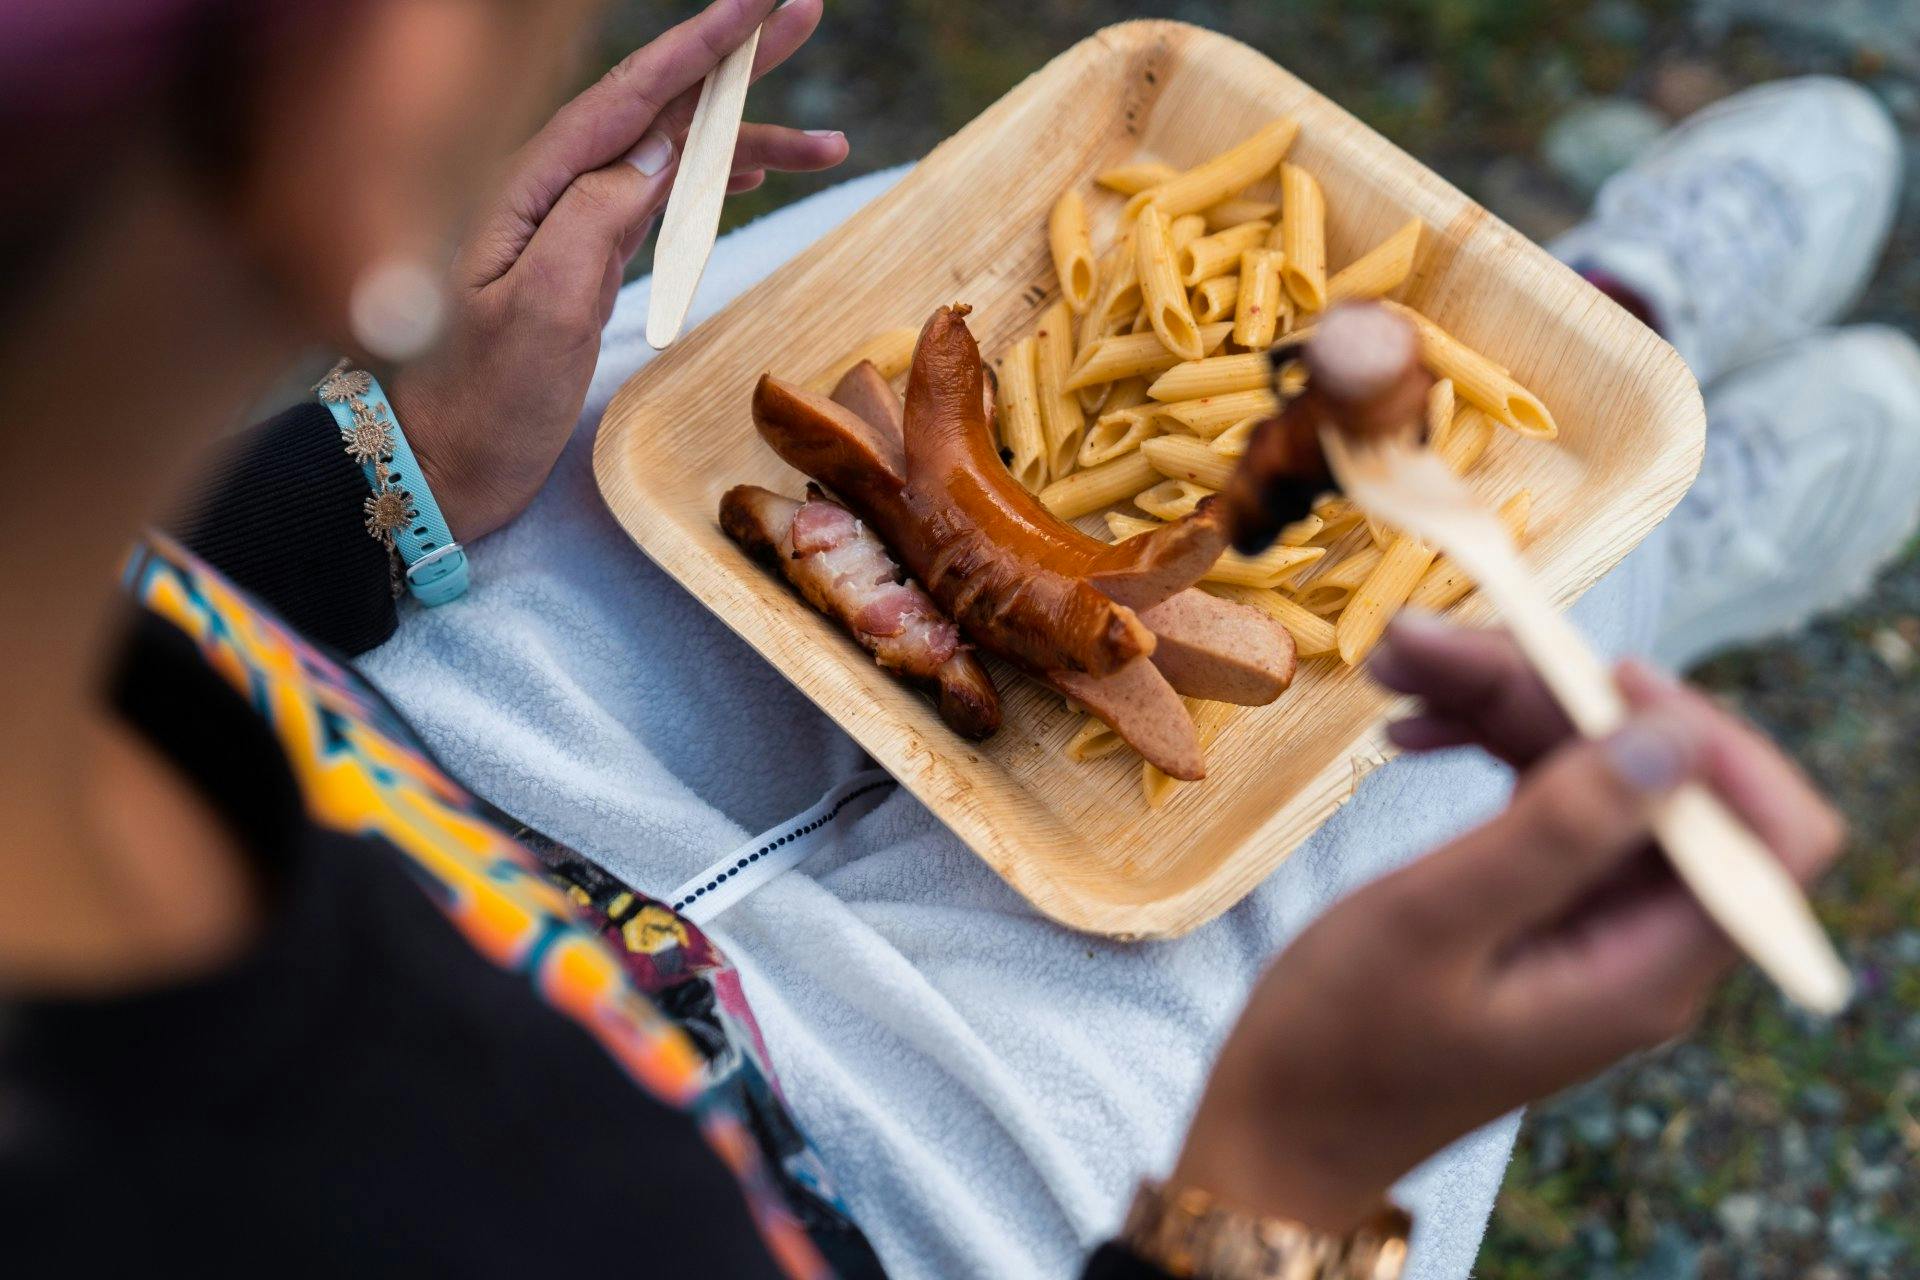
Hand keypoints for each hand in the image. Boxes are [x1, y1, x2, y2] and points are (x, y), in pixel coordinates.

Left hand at [390, 0, 847, 542]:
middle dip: (734, 65)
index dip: (699, 45)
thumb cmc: (479, 398)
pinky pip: (656, 198)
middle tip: (805, 15)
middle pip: (656, 107)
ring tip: (827, 143)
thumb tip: (658, 149)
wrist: (439, 464)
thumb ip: (595, 217)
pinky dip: (710, 180)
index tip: (758, 2)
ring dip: (745, 140)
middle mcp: (548, 187)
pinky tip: (750, 172)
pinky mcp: (579, 257)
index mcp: (530, 184)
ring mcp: (565, 221)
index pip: (630, 96)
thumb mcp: (542, 309)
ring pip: (668, 156)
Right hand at [1172, 613, 1845, 1232]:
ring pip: (1587, 768)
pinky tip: (1406, 727)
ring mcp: (1588, 920)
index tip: (1600, 677)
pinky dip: (1482, 745)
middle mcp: (1638, 938)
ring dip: (1500, 702)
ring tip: (1392, 662)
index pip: (1766, 836)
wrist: (1280, 1126)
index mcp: (1645, 964)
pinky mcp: (1537, 905)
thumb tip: (1670, 739)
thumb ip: (1555, 832)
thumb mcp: (1435, 923)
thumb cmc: (1341, 1044)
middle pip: (1652, 776)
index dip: (1709, 740)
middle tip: (1421, 640)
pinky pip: (1540, 796)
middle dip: (1552, 691)